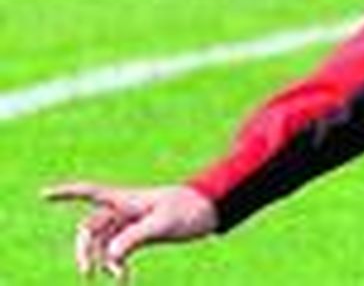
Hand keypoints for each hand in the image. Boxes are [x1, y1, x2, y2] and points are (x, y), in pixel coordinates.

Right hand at [42, 181, 216, 279]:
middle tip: (87, 272)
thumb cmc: (189, 209)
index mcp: (127, 199)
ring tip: (120, 277)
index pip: (90, 193)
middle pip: (91, 227)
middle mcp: (124, 208)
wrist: (213, 209)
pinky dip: (117, 262)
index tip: (43, 195)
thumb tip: (109, 257)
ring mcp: (132, 220)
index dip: (66, 194)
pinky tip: (123, 277)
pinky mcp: (141, 232)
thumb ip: (134, 238)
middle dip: (85, 249)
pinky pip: (119, 248)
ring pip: (104, 241)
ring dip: (105, 260)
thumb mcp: (162, 224)